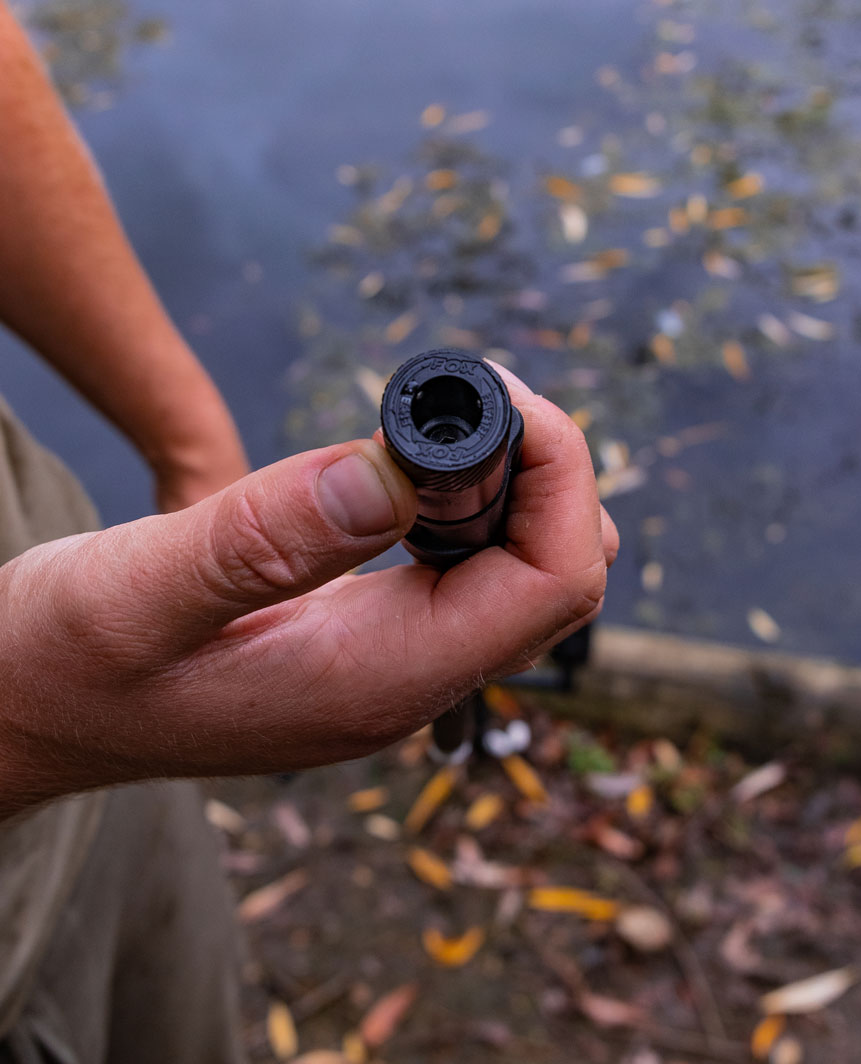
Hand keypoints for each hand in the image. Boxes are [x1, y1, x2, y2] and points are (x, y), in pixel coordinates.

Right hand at [0, 370, 616, 816]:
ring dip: (511, 487)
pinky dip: (467, 507)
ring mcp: (391, 670)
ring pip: (521, 577)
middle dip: (544, 471)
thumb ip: (263, 541)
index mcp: (376, 682)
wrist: (24, 716)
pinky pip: (467, 576)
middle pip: (556, 578)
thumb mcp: (134, 594)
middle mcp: (405, 685)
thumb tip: (391, 475)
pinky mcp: (367, 646)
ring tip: (439, 423)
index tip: (494, 392)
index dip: (557, 474)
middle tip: (464, 395)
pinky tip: (411, 469)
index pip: (549, 583)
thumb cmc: (60, 665)